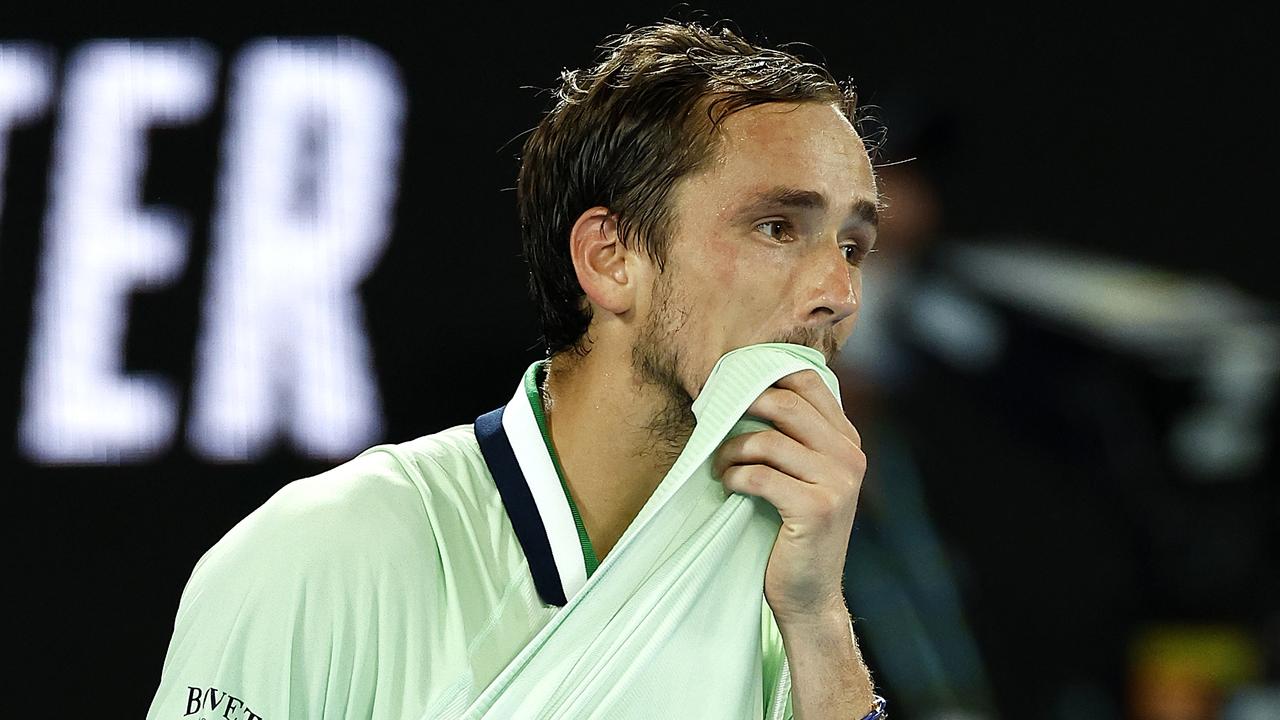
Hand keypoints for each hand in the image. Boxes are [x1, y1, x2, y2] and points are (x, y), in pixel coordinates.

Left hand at [711, 369, 865, 623]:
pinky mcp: (816, 508)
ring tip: (719, 465)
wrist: (809, 594)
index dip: (766, 375)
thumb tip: (742, 391)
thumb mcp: (803, 476)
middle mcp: (849, 456)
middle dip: (742, 407)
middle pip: (786, 405)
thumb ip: (792, 437)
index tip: (731, 384)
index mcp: (846, 441)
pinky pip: (760, 475)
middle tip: (714, 420)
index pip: (809, 381)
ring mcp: (837, 482)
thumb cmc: (794, 532)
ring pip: (768, 441)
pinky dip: (734, 476)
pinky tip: (728, 484)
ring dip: (731, 450)